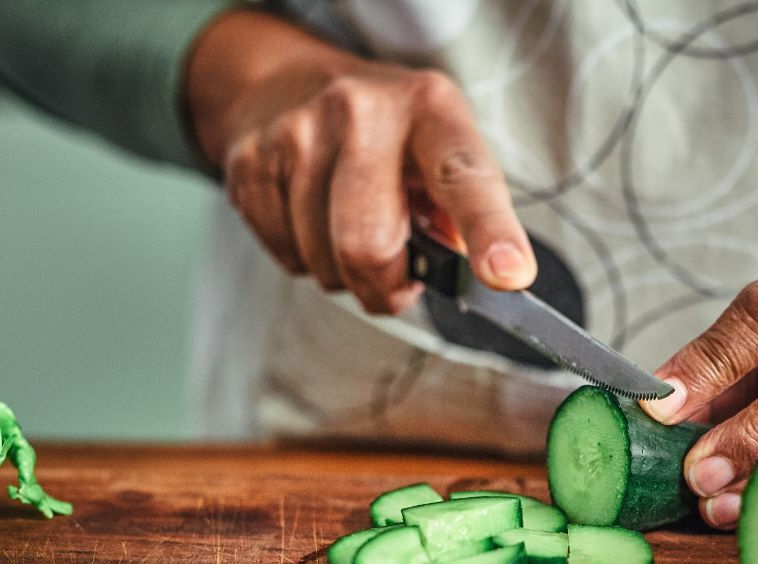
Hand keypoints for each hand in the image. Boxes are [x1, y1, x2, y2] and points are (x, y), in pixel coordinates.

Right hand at [187, 10, 535, 312]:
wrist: (285, 84)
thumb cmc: (386, 134)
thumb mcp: (440, 146)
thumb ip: (463, 212)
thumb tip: (470, 275)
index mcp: (428, 107)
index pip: (462, 176)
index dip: (488, 231)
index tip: (507, 275)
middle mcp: (359, 112)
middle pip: (369, 247)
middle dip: (387, 287)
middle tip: (397, 279)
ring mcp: (296, 135)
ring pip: (324, 265)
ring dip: (344, 273)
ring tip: (350, 227)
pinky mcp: (250, 165)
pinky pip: (287, 259)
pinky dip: (307, 258)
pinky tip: (313, 219)